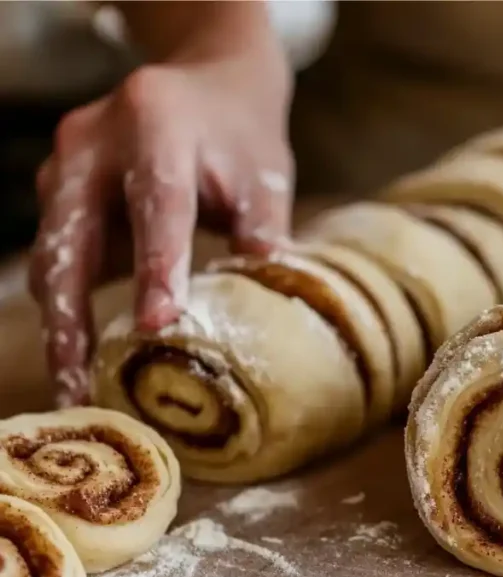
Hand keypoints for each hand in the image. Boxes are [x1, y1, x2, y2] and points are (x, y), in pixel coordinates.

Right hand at [31, 57, 292, 406]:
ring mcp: (65, 165)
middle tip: (76, 383)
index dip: (156, 265)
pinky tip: (80, 352)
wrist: (207, 84)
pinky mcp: (57, 190)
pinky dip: (67, 303)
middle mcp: (94, 141)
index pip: (157, 203)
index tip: (158, 324)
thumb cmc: (241, 137)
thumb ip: (263, 236)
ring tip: (75, 385)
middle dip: (70, 316)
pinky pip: (57, 254)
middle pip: (71, 236)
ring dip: (60, 322)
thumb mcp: (264, 178)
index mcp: (156, 124)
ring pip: (52, 253)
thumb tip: (270, 310)